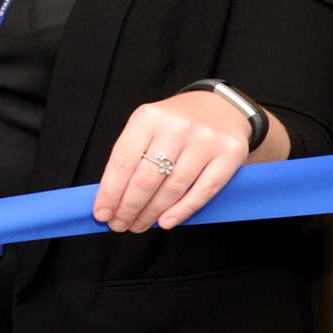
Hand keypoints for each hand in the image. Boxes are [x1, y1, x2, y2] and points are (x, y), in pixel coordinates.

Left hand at [94, 91, 259, 232]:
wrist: (220, 107)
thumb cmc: (174, 123)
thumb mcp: (147, 127)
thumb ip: (130, 157)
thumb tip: (110, 198)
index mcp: (149, 117)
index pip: (123, 162)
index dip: (110, 192)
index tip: (101, 214)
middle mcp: (177, 127)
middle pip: (146, 178)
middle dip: (128, 207)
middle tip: (119, 225)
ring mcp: (206, 140)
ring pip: (173, 188)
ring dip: (151, 213)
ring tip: (138, 225)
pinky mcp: (230, 154)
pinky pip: (203, 191)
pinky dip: (182, 211)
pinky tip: (165, 222)